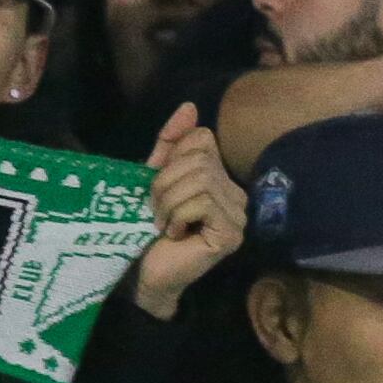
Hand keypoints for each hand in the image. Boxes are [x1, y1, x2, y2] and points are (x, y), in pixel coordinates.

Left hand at [131, 106, 241, 318]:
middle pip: (199, 160)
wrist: (144, 276)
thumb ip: (170, 144)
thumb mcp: (153, 179)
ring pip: (199, 181)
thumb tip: (190, 106)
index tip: (159, 189)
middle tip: (156, 212)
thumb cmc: (146, 230)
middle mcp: (237, 195)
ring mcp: (239, 216)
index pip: (202, 141)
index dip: (172, 160)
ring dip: (168, 203)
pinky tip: (176, 234)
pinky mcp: (231, 234)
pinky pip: (202, 203)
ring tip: (164, 224)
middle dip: (164, 184)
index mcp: (220, 179)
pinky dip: (178, 216)